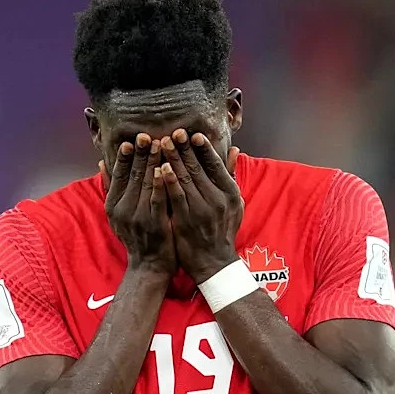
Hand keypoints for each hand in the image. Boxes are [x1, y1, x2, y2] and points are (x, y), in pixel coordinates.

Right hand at [101, 133, 175, 276]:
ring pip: (144, 183)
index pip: (118, 175)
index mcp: (113, 204)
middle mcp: (122, 208)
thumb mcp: (117, 213)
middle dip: (140, 153)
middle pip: (131, 175)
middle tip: (146, 135)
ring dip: (152, 162)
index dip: (124, 157)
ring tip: (159, 144)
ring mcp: (137, 216)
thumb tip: (102, 163)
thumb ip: (111, 188)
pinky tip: (164, 169)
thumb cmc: (137, 237)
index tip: (130, 140)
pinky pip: (156, 199)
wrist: (149, 266)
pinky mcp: (153, 223)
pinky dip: (159, 183)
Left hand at [158, 129, 242, 282]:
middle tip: (173, 132)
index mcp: (230, 192)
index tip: (193, 134)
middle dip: (184, 148)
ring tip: (161, 143)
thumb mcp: (233, 202)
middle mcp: (218, 199)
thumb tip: (235, 149)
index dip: (203, 148)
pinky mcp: (186, 219)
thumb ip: (230, 175)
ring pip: (185, 179)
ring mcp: (202, 209)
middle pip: (198, 168)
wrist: (213, 261)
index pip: (215, 164)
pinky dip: (168, 181)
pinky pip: (175, 196)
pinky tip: (159, 168)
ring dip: (172, 159)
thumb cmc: (222, 228)